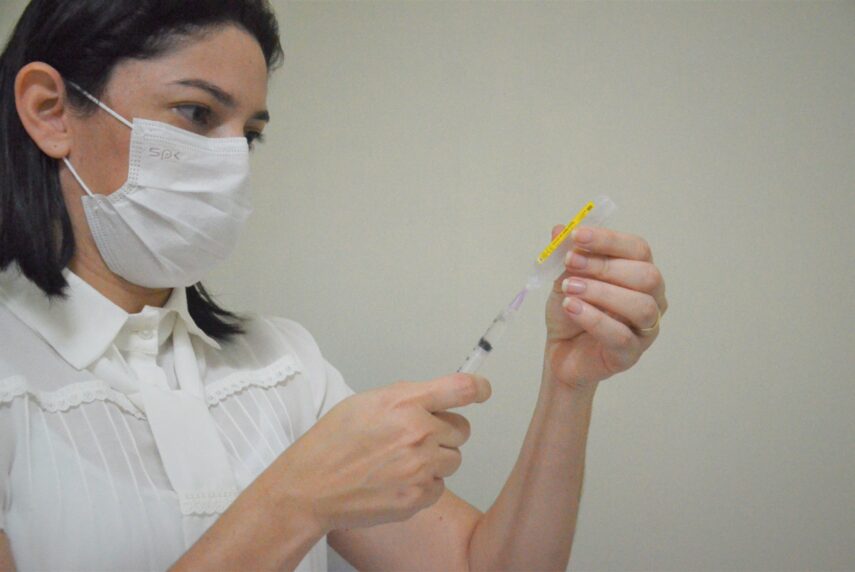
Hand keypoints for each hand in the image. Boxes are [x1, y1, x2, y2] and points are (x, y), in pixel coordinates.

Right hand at [268, 374, 490, 531]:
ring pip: (453, 459)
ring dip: (435, 459)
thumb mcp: (366, 402)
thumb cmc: (332, 444)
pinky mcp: (418, 496)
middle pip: (462, 429)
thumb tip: (434, 397)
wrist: (310, 488)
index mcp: (404, 403)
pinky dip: (424, 484)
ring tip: (400, 460)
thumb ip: (406, 397)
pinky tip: (396, 480)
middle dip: (443, 431)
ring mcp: (420, 467)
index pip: (461, 389)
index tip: (483, 391)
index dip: (479, 388)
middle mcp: (418, 432)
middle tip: (412, 437)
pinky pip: (440, 486)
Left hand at [544, 225, 666, 391]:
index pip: (638, 249)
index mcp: (639, 273)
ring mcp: (645, 329)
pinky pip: (621, 336)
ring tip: (569, 288)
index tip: (577, 236)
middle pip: (647, 275)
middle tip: (571, 262)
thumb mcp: (564, 276)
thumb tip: (559, 229)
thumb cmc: (572, 310)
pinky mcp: (631, 354)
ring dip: (601, 292)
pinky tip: (571, 307)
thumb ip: (565, 255)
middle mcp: (652, 298)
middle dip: (606, 265)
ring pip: (640, 305)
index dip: (609, 240)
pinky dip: (594, 318)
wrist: (561, 351)